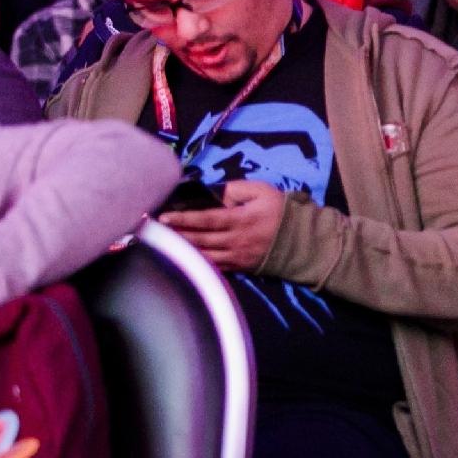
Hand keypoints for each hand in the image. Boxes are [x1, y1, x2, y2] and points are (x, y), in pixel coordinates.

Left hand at [159, 180, 285, 271]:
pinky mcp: (240, 268)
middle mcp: (236, 240)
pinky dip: (197, 263)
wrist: (303, 241)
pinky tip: (183, 258)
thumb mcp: (261, 191)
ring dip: (182, 250)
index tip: (164, 217)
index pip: (206, 219)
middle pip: (200, 239)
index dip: (184, 218)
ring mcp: (238, 257)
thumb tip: (212, 192)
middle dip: (176, 234)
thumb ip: (235, 189)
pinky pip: (215, 267)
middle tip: (154, 230)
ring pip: (204, 255)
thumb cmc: (280, 211)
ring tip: (163, 244)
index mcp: (241, 219)